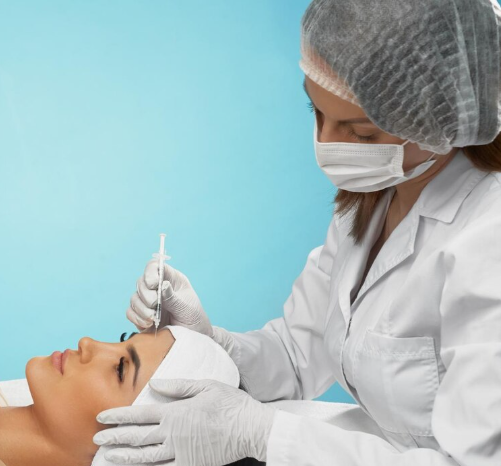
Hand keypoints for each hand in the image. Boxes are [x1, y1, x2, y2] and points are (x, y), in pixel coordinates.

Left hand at [94, 379, 276, 465]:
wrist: (251, 429)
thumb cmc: (230, 404)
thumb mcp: (205, 386)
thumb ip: (178, 386)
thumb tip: (155, 384)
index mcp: (176, 412)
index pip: (140, 414)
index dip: (119, 416)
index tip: (103, 416)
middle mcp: (173, 434)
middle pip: (138, 437)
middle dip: (116, 437)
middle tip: (99, 437)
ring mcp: (180, 452)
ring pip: (146, 456)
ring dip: (125, 455)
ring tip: (110, 455)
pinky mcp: (190, 464)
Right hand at [127, 259, 212, 335]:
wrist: (192, 337)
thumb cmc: (194, 318)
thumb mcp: (187, 306)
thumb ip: (173, 297)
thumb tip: (163, 285)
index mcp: (171, 279)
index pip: (154, 266)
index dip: (150, 272)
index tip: (154, 284)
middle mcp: (158, 288)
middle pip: (141, 282)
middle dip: (147, 295)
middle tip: (156, 305)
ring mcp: (149, 302)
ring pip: (134, 298)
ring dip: (142, 308)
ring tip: (154, 318)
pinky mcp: (142, 316)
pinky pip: (130, 312)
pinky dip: (137, 318)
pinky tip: (149, 323)